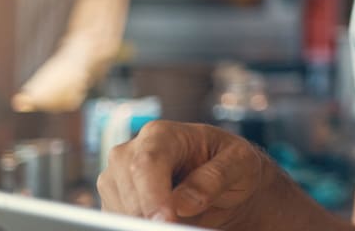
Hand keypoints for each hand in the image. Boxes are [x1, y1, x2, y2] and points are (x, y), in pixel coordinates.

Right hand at [97, 121, 279, 227]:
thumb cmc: (232, 165)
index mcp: (163, 134)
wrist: (223, 180)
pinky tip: (168, 223)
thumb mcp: (240, 164)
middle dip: (151, 216)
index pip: (147, 163)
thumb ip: (215, 178)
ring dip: (148, 223)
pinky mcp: (114, 201)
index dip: (153, 195)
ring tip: (185, 222)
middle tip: (179, 229)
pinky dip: (142, 227)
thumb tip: (183, 203)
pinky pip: (121, 223)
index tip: (166, 221)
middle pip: (128, 189)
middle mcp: (131, 152)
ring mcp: (117, 177)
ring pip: (121, 210)